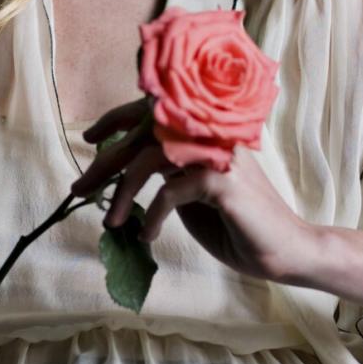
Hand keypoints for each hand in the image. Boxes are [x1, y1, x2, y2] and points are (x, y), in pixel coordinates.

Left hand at [69, 96, 317, 283]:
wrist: (283, 253)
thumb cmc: (236, 226)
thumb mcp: (190, 195)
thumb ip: (167, 174)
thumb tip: (122, 165)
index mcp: (204, 133)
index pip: (153, 111)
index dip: (116, 119)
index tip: (88, 137)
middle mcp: (211, 134)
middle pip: (143, 135)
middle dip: (105, 163)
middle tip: (79, 188)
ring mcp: (218, 154)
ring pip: (150, 160)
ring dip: (121, 194)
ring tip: (110, 222)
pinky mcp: (222, 180)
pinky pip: (168, 192)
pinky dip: (151, 217)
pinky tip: (147, 236)